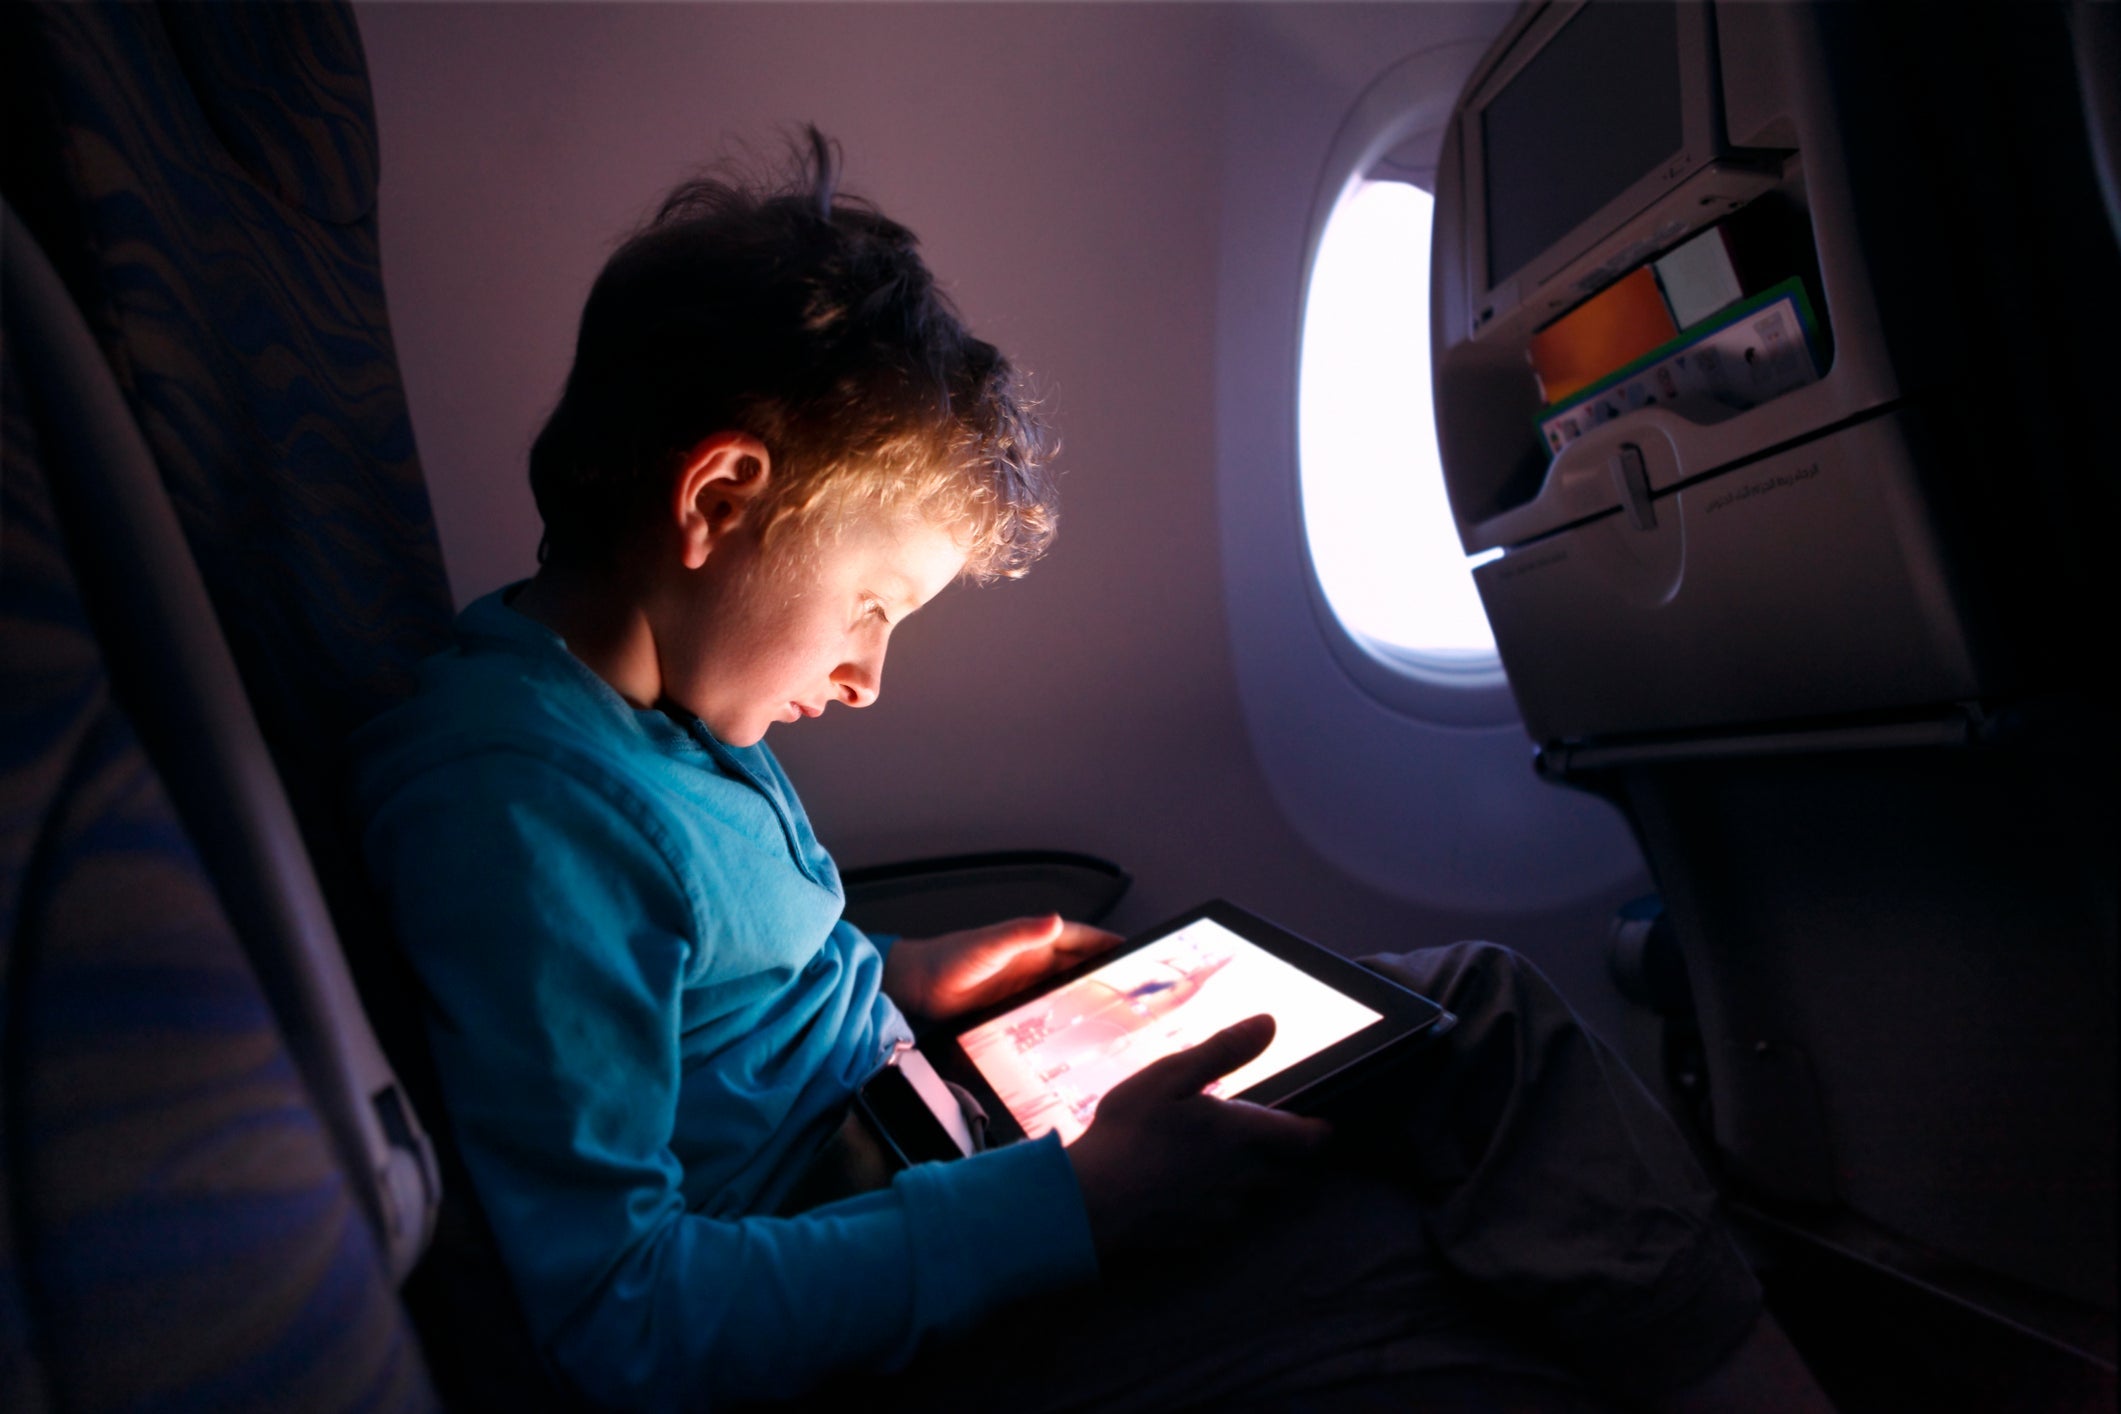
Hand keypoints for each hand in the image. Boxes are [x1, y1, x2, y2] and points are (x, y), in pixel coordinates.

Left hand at [881, 914, 1121, 1023]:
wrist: (917, 987)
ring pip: (1068, 991)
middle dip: (1107, 974)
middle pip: (1080, 966)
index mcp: (1032, 941)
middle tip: (1135, 989)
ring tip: (1117, 1014)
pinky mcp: (1016, 1006)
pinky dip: (1066, 1018)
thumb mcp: (988, 946)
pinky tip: (1079, 1032)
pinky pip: (1050, 1012)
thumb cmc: (947, 959)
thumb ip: (1021, 934)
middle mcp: (1034, 961)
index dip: (1108, 944)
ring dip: (1089, 998)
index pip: (1081, 939)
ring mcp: (1026, 985)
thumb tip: (1054, 921)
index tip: (1134, 951)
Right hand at [1066, 1015, 1330, 1265]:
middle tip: (1270, 1144)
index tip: (1322, 1129)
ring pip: (1256, 1201)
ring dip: (1251, 1185)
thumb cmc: (1129, 1131)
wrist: (1091, 1201)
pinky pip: (1225, 1224)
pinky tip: (1192, 1195)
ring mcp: (1221, 1213)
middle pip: (1286, 1174)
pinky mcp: (1199, 1238)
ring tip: (1226, 1168)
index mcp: (1241, 1134)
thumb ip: (1224, 1051)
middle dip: (1285, 1160)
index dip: (1316, 1133)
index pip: (1303, 1139)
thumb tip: (1269, 1023)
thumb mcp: (1171, 1075)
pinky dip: (1219, 1208)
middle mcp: (1242, 1177)